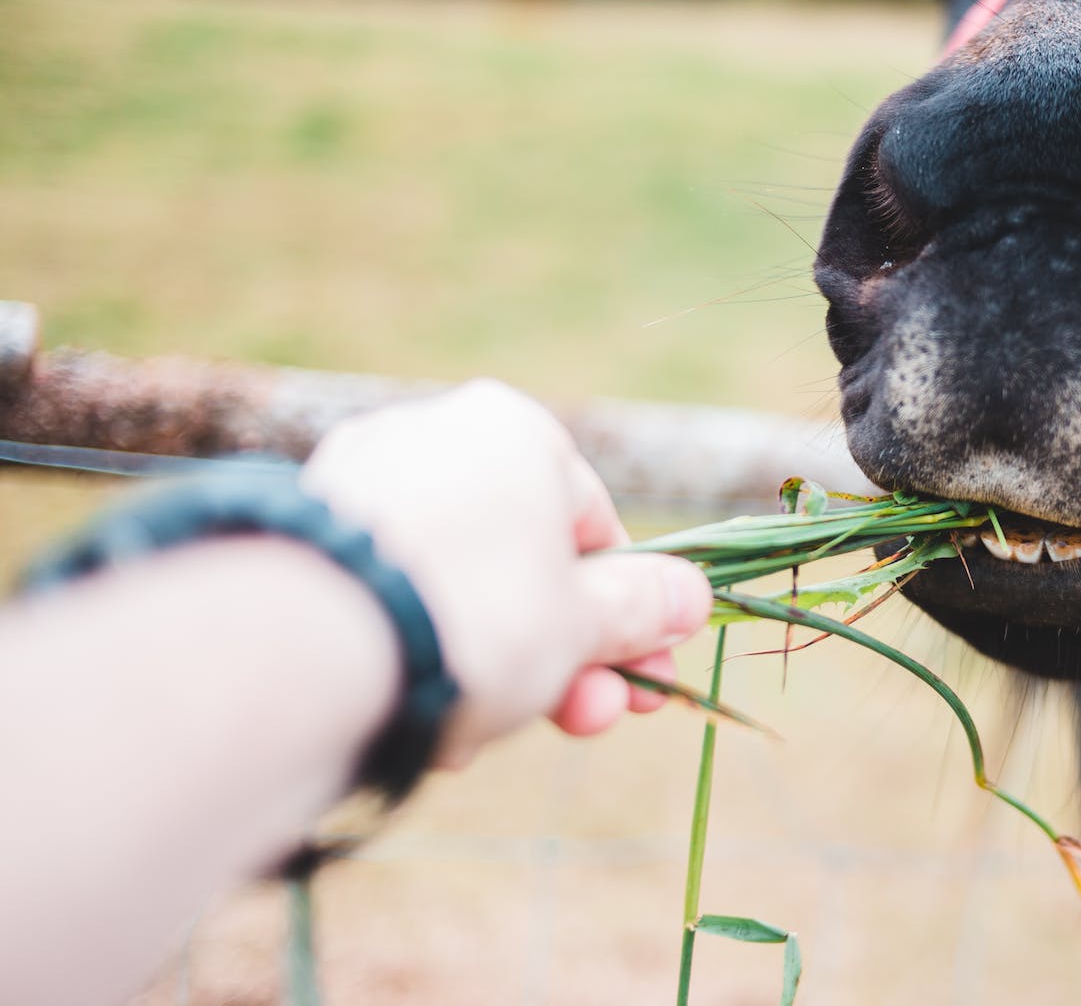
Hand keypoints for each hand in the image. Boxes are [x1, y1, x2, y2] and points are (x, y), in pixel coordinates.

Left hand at [300, 380, 710, 766]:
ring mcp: (357, 482)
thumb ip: (640, 609)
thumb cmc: (477, 619)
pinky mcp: (300, 539)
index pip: (597, 528)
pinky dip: (417, 655)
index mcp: (514, 429)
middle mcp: (432, 435)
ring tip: (478, 740)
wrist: (310, 648)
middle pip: (523, 563)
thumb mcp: (583, 625)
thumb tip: (690, 596)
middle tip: (585, 724)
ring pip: (455, 588)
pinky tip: (422, 721)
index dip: (632, 618)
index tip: (644, 685)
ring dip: (490, 669)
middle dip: (561, 656)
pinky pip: (389, 599)